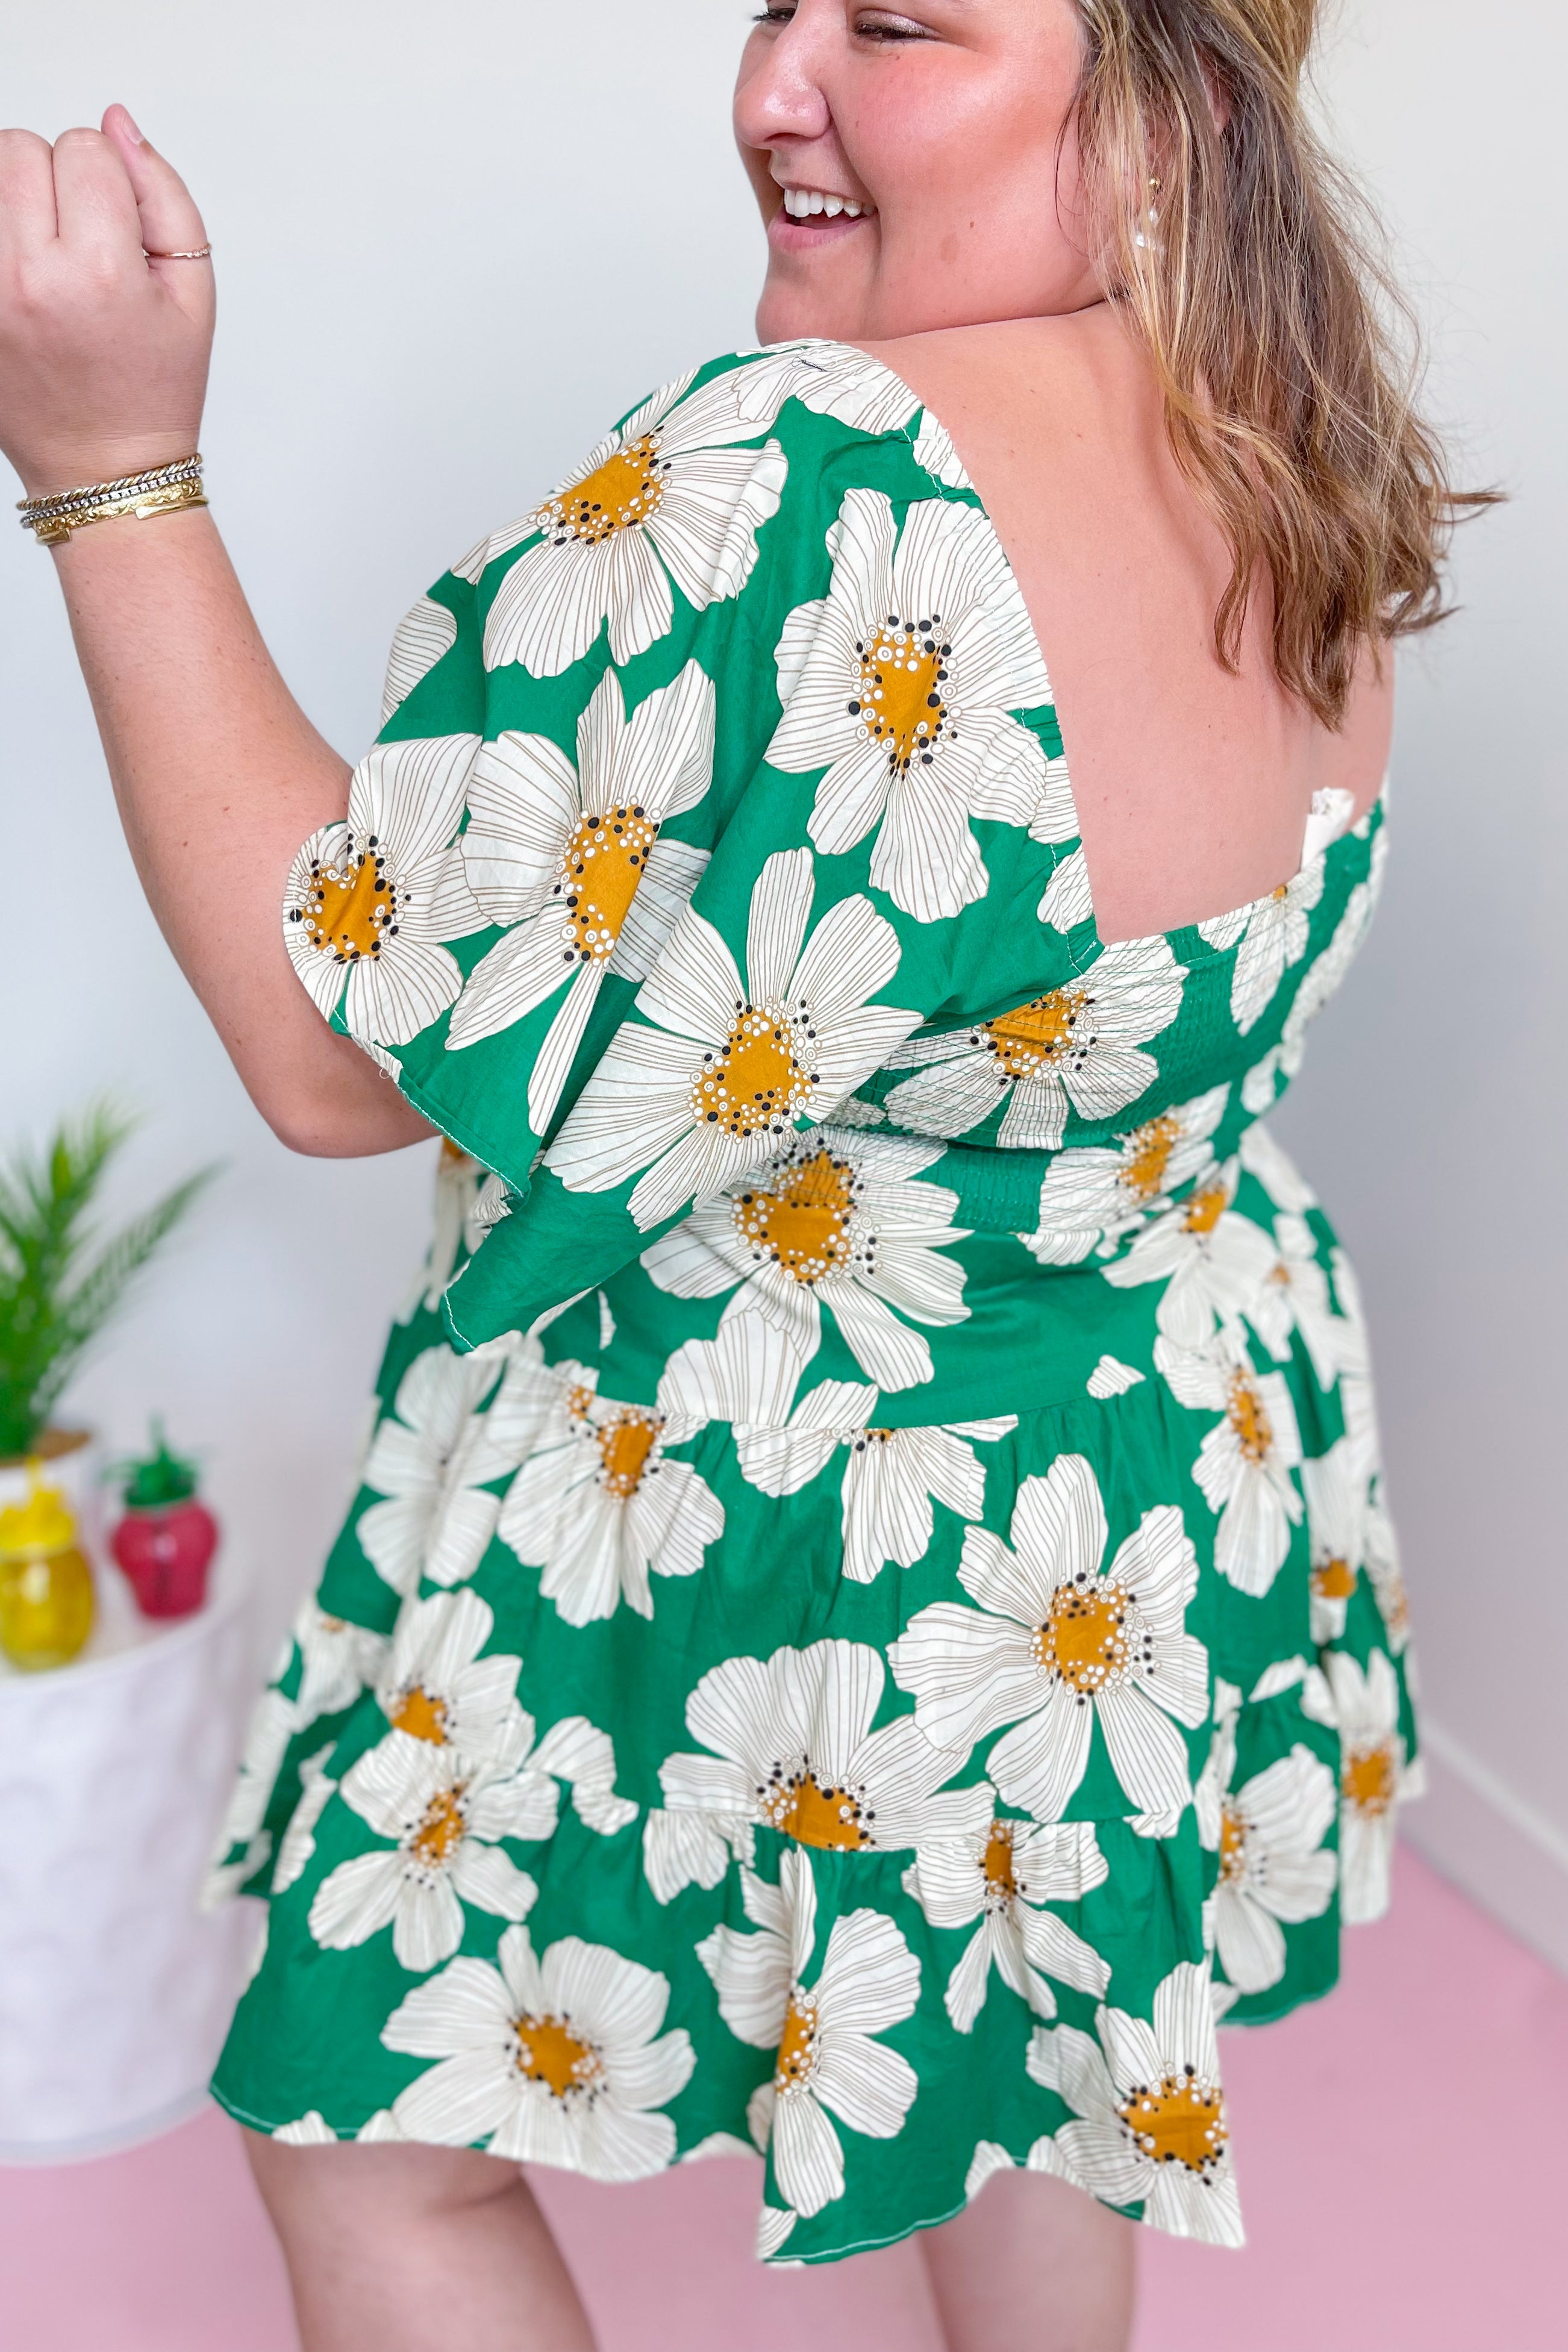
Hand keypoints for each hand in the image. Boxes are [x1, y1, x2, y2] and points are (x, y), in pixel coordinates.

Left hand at [0, 105, 214, 500]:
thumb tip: (118, 124)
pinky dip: (0, 236)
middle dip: (54, 182)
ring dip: (15, 201)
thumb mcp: (192, 297)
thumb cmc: (151, 390)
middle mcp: (30, 280)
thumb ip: (164, 197)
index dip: (110, 182)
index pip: (86, 149)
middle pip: (20, 148)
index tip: (119, 233)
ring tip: (44, 256)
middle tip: (78, 242)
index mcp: (99, 273)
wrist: (102, 470)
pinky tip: (21, 271)